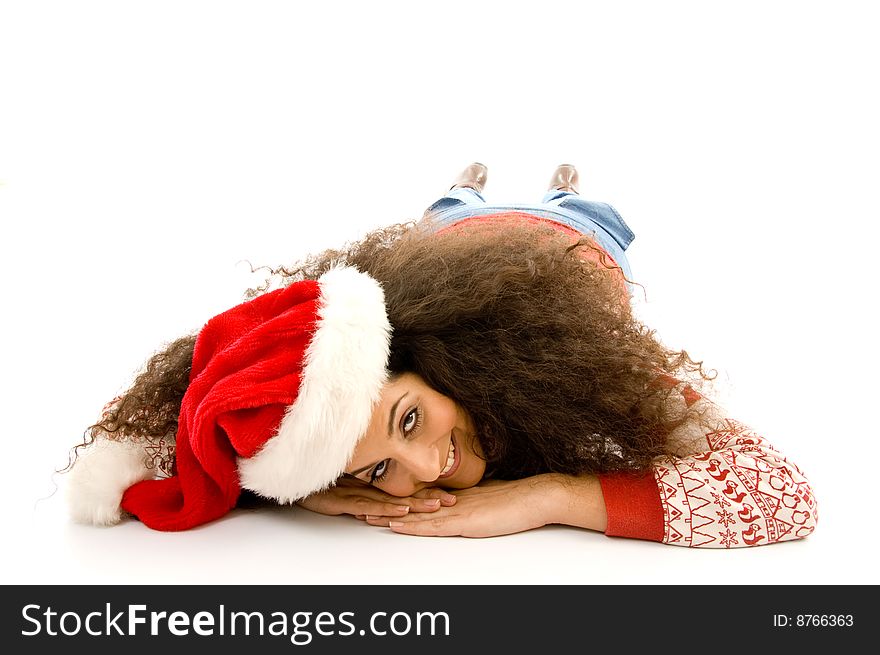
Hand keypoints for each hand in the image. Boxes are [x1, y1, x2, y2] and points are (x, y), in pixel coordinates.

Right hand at [296, 475, 456, 520]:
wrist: (288, 478)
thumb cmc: (315, 483)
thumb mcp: (342, 487)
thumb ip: (362, 490)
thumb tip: (383, 498)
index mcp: (369, 486)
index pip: (403, 491)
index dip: (425, 492)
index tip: (449, 495)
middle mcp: (364, 489)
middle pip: (401, 495)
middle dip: (427, 498)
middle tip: (451, 501)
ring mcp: (352, 494)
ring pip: (388, 501)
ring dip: (413, 505)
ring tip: (435, 507)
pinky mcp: (340, 501)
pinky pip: (365, 506)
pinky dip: (384, 510)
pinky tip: (400, 513)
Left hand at [366, 475, 565, 537]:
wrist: (536, 496)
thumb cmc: (516, 499)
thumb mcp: (485, 497)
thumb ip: (468, 499)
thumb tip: (455, 500)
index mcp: (455, 494)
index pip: (419, 495)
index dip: (395, 497)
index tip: (375, 496)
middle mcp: (451, 500)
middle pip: (411, 503)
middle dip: (385, 505)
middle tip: (358, 504)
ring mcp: (456, 510)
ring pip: (416, 514)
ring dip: (391, 515)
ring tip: (366, 515)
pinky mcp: (464, 522)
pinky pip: (432, 526)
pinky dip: (412, 526)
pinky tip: (397, 526)